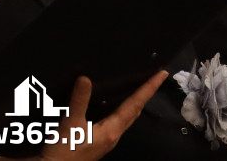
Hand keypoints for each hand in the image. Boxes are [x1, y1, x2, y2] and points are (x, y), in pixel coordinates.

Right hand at [0, 71, 166, 160]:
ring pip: (125, 117)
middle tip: (154, 78)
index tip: (162, 74)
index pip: (135, 104)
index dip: (148, 88)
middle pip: (134, 111)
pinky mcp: (95, 143)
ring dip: (133, 103)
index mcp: (112, 130)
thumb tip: (85, 78)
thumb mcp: (70, 125)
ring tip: (138, 88)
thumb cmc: (64, 152)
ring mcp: (105, 140)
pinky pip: (113, 121)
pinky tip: (110, 105)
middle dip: (145, 95)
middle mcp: (113, 135)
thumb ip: (79, 101)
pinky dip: (118, 109)